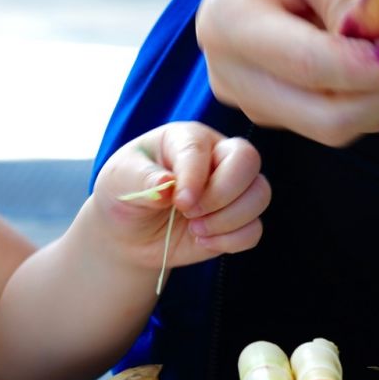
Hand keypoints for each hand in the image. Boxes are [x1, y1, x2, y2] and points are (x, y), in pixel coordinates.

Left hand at [92, 122, 270, 270]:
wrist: (127, 232)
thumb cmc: (124, 193)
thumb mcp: (119, 179)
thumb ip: (141, 178)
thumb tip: (167, 187)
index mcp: (186, 138)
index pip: (204, 148)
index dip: (195, 177)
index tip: (178, 202)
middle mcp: (216, 157)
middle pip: (248, 160)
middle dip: (221, 194)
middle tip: (187, 212)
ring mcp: (230, 189)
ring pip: (259, 194)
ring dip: (227, 219)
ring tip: (193, 228)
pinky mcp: (236, 220)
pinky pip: (254, 228)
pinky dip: (231, 240)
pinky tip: (203, 241)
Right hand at [198, 0, 378, 146]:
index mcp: (231, 23)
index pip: (312, 67)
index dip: (376, 65)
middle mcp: (229, 74)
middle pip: (326, 119)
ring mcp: (245, 100)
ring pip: (332, 129)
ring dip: (377, 97)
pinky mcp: (264, 112)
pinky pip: (326, 124)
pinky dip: (360, 99)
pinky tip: (360, 59)